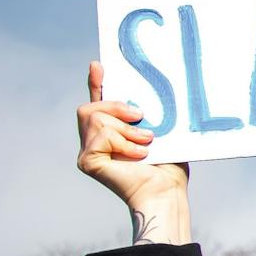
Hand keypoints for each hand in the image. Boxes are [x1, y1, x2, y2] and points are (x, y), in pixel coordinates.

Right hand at [76, 62, 191, 243]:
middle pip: (91, 107)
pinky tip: (139, 156)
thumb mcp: (159, 130)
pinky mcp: (87, 161)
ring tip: (146, 144)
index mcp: (111, 131)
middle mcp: (93, 140)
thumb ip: (145, 114)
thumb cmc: (168, 165)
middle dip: (117, 108)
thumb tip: (144, 97)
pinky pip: (101, 136)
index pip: (98, 102)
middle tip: (142, 121)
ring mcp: (88, 151)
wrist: (166, 191)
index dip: (97, 83)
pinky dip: (124, 143)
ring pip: (96, 119)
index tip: (99, 65)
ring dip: (127, 130)